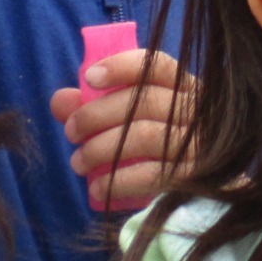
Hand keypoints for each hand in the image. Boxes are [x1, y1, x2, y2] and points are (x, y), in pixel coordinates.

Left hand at [51, 49, 193, 207]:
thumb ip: (93, 106)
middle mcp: (197, 112)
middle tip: (71, 132)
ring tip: (78, 163)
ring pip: (145, 136)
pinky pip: (152, 174)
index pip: (157, 66)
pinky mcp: (195, 178)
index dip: (122, 67)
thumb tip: (60, 100)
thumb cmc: (158, 146)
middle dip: (97, 115)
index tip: (90, 78)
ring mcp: (200, 145)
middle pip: (145, 102)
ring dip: (101, 149)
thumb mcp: (131, 121)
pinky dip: (118, 181)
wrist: (201, 195)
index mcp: (184, 88)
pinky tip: (97, 189)